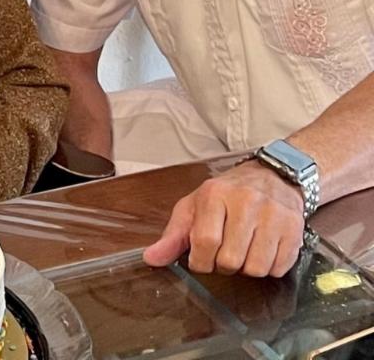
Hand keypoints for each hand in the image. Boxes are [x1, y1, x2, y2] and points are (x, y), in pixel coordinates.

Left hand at [143, 160, 304, 277]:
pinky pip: (279, 268)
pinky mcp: (294, 229)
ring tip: (243, 250)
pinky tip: (262, 250)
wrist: (272, 177)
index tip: (201, 260)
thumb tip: (151, 258)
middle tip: (225, 253)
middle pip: (231, 259)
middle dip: (224, 265)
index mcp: (215, 194)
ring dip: (246, 268)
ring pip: (256, 268)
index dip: (200, 261)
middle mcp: (246, 201)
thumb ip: (172, 235)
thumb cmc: (227, 195)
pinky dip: (268, 268)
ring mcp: (273, 215)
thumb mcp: (194, 207)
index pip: (205, 240)